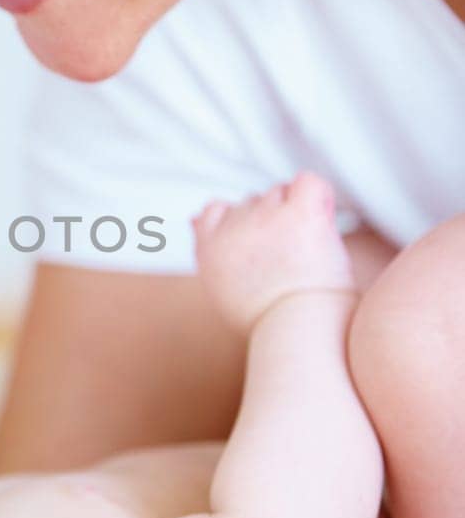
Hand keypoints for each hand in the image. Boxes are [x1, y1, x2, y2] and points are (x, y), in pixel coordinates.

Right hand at [192, 170, 356, 332]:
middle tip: (290, 261)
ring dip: (295, 213)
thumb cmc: (268, 323)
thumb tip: (195, 217)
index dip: (240, 223)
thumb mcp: (222, 289)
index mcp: (210, 249)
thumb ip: (210, 249)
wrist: (299, 333)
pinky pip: (308, 183)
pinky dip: (317, 196)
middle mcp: (232, 230)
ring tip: (308, 253)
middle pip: (253, 202)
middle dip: (272, 222)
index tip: (260, 250)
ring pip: (280, 193)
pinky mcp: (300, 215)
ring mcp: (265, 218)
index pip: (214, 211)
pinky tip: (323, 220)